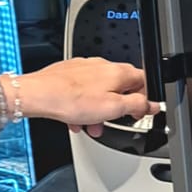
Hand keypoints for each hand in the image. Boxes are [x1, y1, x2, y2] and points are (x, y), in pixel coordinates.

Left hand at [15, 57, 150, 135]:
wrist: (38, 94)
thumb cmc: (72, 100)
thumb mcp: (114, 109)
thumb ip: (138, 105)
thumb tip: (152, 105)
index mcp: (119, 72)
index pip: (145, 81)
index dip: (146, 99)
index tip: (141, 112)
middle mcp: (103, 65)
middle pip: (121, 87)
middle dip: (119, 107)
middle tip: (115, 121)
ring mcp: (84, 68)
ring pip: (100, 90)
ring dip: (99, 110)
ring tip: (92, 125)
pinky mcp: (68, 73)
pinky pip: (83, 90)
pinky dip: (83, 105)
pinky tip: (76, 119)